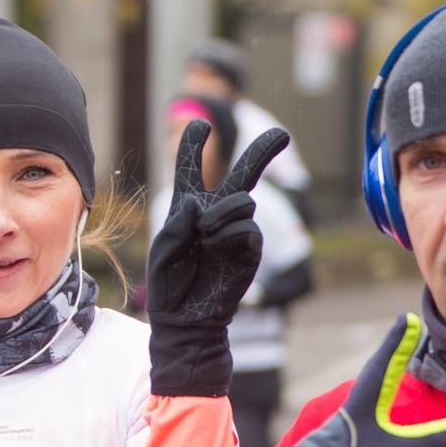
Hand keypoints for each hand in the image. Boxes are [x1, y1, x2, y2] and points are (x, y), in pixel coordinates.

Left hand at [146, 120, 289, 395]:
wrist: (187, 322)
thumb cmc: (168, 288)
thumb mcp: (162, 252)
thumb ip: (177, 224)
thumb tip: (201, 204)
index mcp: (188, 208)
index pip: (193, 169)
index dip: (195, 145)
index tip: (200, 123)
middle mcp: (216, 214)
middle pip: (243, 174)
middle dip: (263, 151)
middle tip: (283, 134)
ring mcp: (236, 232)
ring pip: (242, 201)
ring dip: (222, 214)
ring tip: (206, 236)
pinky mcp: (249, 251)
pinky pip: (247, 228)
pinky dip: (229, 234)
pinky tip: (216, 248)